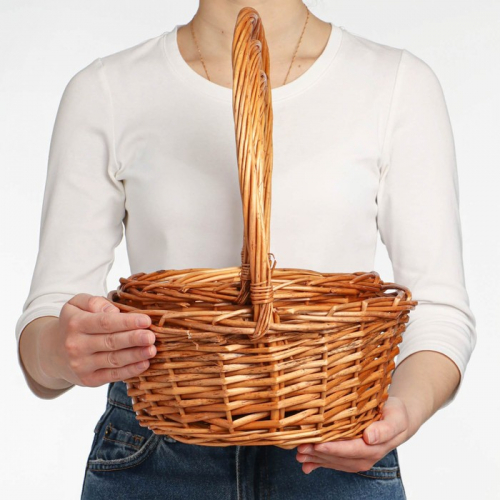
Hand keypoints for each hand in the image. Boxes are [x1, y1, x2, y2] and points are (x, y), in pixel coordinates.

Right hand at [39, 293, 155, 387]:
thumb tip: (114, 311)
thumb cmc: (74, 323)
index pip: (104, 322)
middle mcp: (76, 345)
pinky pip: (112, 375)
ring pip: (113, 360)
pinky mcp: (89, 380)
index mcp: (76, 323)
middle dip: (133, 339)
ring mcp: (82, 365)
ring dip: (135, 356)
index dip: (126, 322)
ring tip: (152, 350)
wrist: (53, 353)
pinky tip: (144, 364)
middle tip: (151, 336)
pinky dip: (130, 371)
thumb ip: (94, 302)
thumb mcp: (76, 305)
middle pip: (110, 342)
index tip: (146, 320)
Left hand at [295, 396, 414, 473]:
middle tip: (300, 448)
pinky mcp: (351, 457)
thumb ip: (384, 429)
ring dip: (316, 459)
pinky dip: (319, 464)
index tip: (317, 444)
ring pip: (334, 461)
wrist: (398, 420)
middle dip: (319, 454)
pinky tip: (306, 465)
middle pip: (338, 457)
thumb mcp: (395, 418)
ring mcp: (357, 459)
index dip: (333, 448)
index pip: (350, 450)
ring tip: (299, 454)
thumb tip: (369, 438)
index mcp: (374, 448)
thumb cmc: (395, 414)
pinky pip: (334, 462)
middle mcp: (365, 457)